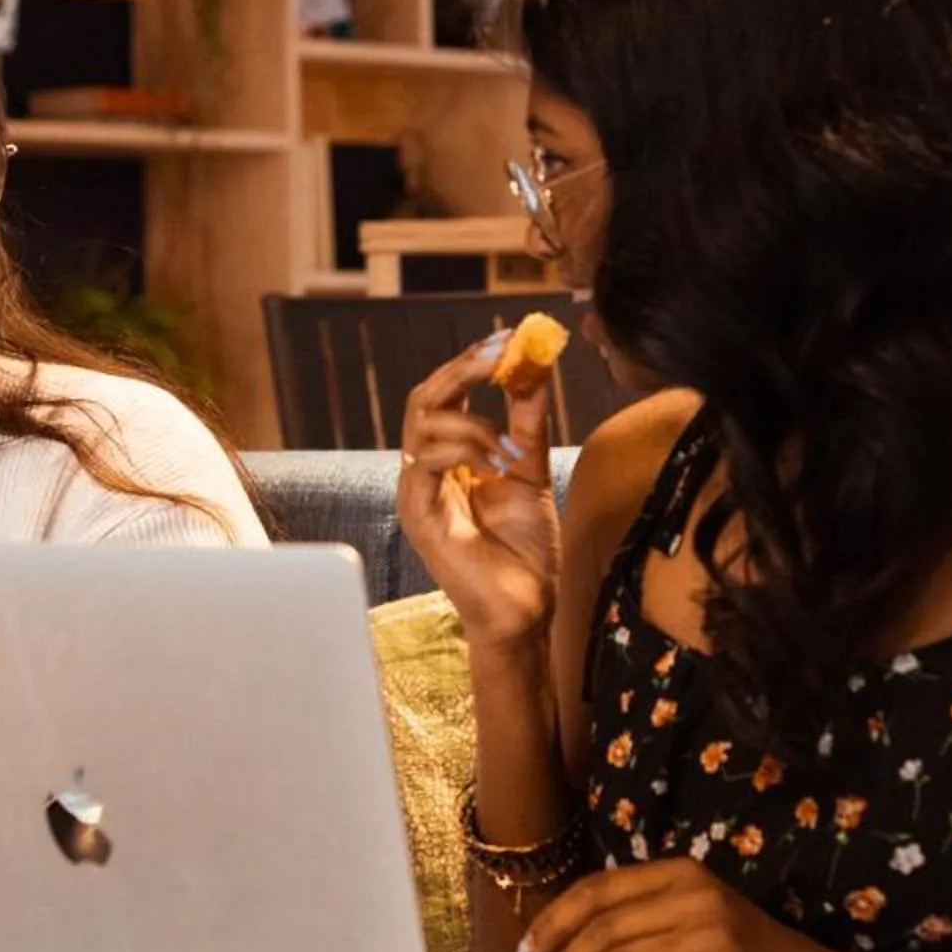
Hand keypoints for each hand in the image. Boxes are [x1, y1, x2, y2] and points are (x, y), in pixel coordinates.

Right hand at [396, 334, 558, 647]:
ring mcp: (417, 492)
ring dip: (476, 423)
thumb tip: (534, 371)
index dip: (472, 363)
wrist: (524, 613)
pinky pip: (423, 461)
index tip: (508, 338)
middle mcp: (425, 470)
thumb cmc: (524, 552)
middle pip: (424, 398)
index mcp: (449, 458)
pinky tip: (498, 464)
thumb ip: (528, 426)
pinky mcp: (417, 515)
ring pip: (423, 423)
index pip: (447, 395)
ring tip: (512, 449)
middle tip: (500, 353)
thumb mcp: (531, 474)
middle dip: (462, 368)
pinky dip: (463, 450)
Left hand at [519, 857, 850, 951]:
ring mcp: (710, 933)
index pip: (598, 889)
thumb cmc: (744, 948)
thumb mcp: (694, 912)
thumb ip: (643, 914)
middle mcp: (693, 894)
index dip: (555, 919)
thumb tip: (569, 941)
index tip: (529, 950)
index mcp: (680, 871)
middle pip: (604, 928)